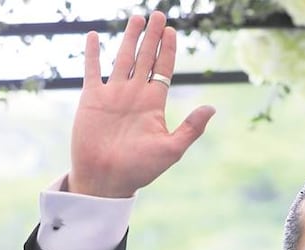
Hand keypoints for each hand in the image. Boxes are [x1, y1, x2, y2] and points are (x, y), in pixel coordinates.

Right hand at [66, 12, 214, 197]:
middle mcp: (134, 95)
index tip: (172, 31)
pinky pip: (92, 70)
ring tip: (136, 18)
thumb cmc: (140, 169)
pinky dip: (93, 53)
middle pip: (146, 58)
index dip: (168, 50)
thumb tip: (211, 108)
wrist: (107, 179)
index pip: (163, 69)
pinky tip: (95, 36)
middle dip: (153, 37)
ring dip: (130, 38)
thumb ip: (191, 128)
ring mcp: (113, 95)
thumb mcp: (171, 149)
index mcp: (154, 104)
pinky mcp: (92, 98)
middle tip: (159, 14)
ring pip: (123, 58)